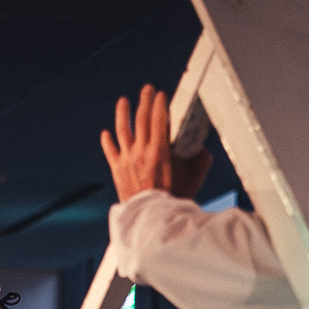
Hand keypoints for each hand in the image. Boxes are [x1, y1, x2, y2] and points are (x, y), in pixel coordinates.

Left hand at [101, 85, 211, 203]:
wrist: (151, 218)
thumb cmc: (173, 200)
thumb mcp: (194, 180)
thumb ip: (201, 161)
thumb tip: (203, 148)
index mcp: (160, 151)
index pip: (158, 119)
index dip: (159, 104)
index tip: (161, 95)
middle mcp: (141, 151)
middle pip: (141, 119)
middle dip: (145, 101)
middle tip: (147, 90)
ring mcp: (127, 160)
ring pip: (122, 130)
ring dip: (122, 114)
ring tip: (123, 102)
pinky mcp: (117, 170)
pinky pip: (110, 151)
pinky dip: (107, 141)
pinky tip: (106, 133)